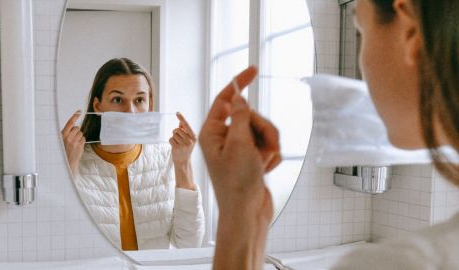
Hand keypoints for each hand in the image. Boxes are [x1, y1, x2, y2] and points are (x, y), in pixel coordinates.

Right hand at [61, 111, 85, 174]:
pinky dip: (81, 141)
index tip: (79, 111)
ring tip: (74, 143)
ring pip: (81, 133)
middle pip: (77, 128)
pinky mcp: (80, 146)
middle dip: (76, 131)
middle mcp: (68, 137)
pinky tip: (77, 146)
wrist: (66, 161)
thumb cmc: (63, 150)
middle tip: (72, 138)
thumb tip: (75, 126)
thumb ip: (67, 133)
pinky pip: (83, 139)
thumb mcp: (61, 140)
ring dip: (79, 137)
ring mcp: (75, 142)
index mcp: (62, 135)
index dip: (75, 116)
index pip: (70, 123)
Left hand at [169, 112, 196, 165]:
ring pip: (173, 134)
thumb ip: (185, 131)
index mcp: (194, 137)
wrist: (183, 161)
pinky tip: (175, 147)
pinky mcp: (177, 148)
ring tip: (177, 144)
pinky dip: (171, 142)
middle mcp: (190, 140)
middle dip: (176, 132)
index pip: (187, 125)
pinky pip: (170, 139)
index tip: (177, 113)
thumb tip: (180, 122)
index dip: (182, 118)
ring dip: (174, 138)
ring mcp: (184, 145)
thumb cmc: (185, 148)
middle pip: (177, 129)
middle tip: (178, 139)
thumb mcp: (187, 139)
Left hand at [199, 66, 280, 268]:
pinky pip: (268, 144)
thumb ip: (240, 117)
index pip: (224, 100)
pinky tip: (266, 169)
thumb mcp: (239, 145)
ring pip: (262, 129)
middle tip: (264, 148)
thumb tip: (238, 96)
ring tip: (266, 161)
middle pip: (250, 115)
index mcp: (212, 133)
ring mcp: (239, 148)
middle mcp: (224, 138)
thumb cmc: (237, 182)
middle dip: (263, 129)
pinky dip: (271, 155)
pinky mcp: (252, 157)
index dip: (238, 83)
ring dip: (269, 143)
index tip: (253, 69)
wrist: (247, 213)